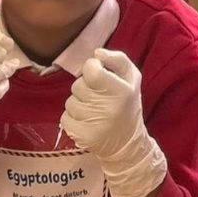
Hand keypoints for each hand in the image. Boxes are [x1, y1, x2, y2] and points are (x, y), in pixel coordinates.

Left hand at [59, 48, 166, 196]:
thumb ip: (118, 60)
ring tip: (94, 111)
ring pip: (70, 102)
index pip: (91, 70)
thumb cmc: (127, 105)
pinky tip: (87, 123)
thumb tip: (97, 53)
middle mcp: (107, 106)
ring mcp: (93, 123)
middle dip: (85, 89)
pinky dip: (73, 119)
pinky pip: (65, 118)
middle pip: (78, 85)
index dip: (91, 69)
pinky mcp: (81, 136)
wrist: (127, 144)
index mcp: (121, 90)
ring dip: (79, 104)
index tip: (99, 76)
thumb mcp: (132, 79)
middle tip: (99, 98)